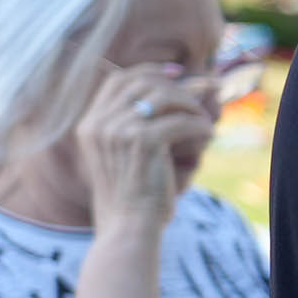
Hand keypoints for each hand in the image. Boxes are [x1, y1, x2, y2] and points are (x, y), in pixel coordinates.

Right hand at [73, 61, 212, 232]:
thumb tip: (177, 90)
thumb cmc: (132, 195)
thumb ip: (134, 124)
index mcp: (89, 125)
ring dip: (191, 105)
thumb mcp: (122, 154)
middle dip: (178, 84)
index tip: (176, 72)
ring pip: (164, 97)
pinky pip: (182, 121)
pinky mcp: (143, 142)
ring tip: (203, 119)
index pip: (118, 80)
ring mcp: (119, 131)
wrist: (126, 227)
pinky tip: (208, 135)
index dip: (148, 71)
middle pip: (142, 83)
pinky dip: (200, 125)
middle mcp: (99, 124)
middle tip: (204, 91)